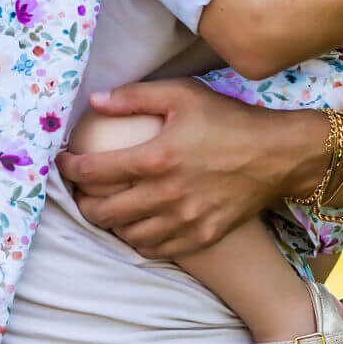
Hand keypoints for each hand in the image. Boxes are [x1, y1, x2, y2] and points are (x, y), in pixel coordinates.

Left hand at [57, 79, 294, 257]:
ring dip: (109, 223)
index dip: (70, 168)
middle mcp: (166, 195)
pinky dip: (138, 240)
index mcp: (156, 158)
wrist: (278, 155)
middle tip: (79, 192)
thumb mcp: (183, 95)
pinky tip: (136, 226)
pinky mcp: (201, 236)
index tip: (63, 162)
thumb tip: (94, 100)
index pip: (94, 171)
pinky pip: (157, 248)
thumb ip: (134, 97)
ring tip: (105, 209)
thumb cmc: (229, 119)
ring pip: (127, 234)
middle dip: (82, 202)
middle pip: (103, 212)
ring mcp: (184, 220)